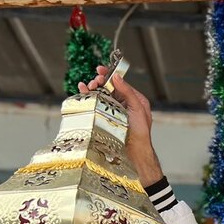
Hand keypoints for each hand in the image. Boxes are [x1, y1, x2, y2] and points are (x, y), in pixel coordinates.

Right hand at [77, 67, 161, 184]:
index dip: (109, 75)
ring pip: (99, 96)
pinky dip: (88, 99)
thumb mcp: (138, 109)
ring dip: (92, 90)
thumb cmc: (141, 133)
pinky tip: (83, 93)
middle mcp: (122, 105)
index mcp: (133, 100)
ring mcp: (112, 113)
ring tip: (88, 87)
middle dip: (99, 82)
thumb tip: (116, 77)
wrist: (136, 153)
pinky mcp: (104, 120)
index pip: (119, 83)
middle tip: (94, 82)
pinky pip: (95, 107)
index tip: (100, 70)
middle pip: (107, 88)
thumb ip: (128, 92)